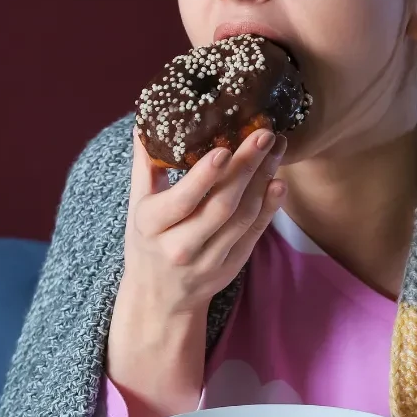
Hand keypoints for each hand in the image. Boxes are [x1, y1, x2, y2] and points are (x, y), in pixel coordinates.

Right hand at [106, 128, 286, 416]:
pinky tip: (278, 181)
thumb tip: (148, 118)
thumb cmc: (147, 240)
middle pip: (221, 205)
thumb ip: (146, 163)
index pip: (182, 200)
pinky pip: (255, 233)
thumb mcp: (138, 204)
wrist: (160, 298)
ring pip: (243, 217)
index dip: (204, 176)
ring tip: (275, 149)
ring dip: (263, 179)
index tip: (224, 149)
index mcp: (152, 226)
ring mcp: (209, 260)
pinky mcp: (232, 265)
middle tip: (265, 135)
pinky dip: (270, 207)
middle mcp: (180, 246)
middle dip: (246, 167)